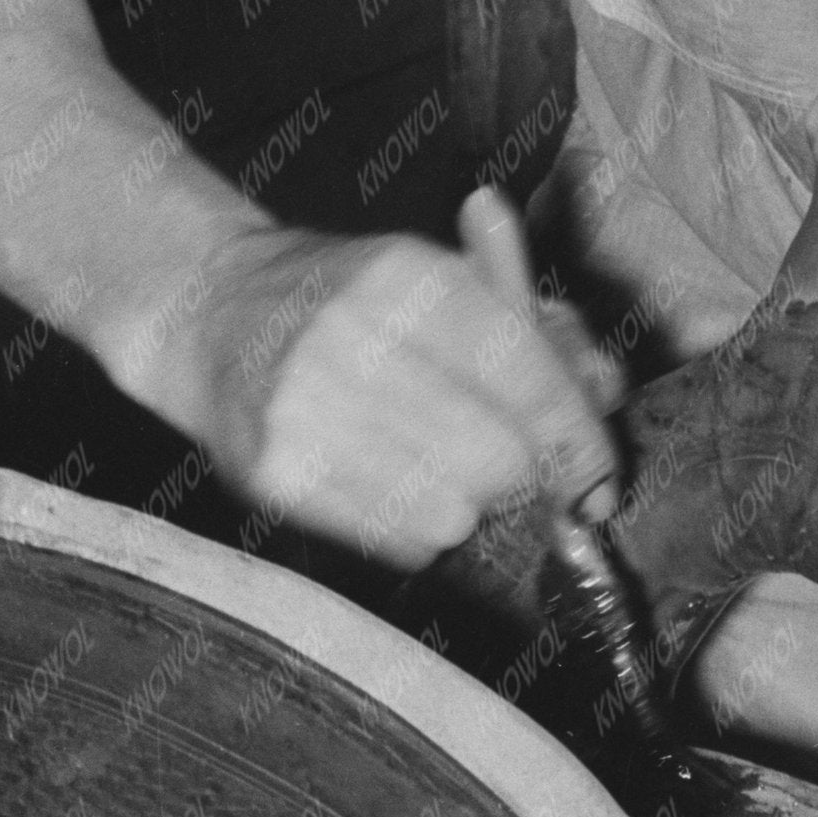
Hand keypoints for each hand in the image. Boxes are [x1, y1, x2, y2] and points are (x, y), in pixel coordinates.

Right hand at [169, 219, 621, 565]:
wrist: (210, 311)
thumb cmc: (350, 297)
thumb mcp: (442, 274)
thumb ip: (536, 325)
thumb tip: (607, 387)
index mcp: (405, 275)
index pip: (526, 378)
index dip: (578, 441)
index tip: (599, 480)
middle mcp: (351, 340)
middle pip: (499, 461)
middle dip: (520, 473)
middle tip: (502, 460)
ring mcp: (305, 412)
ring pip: (452, 514)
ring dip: (465, 503)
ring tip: (433, 462)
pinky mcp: (275, 476)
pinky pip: (396, 542)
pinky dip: (415, 528)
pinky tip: (389, 482)